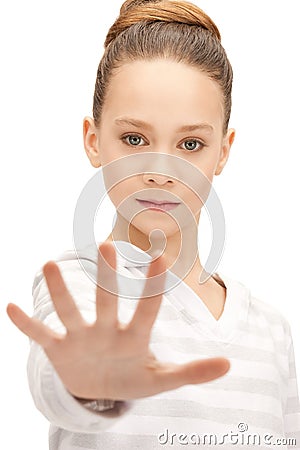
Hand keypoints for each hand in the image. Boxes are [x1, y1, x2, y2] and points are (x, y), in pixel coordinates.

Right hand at [7, 242, 229, 400]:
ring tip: (49, 265)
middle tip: (109, 245)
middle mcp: (106, 329)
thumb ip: (191, 371)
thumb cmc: (132, 378)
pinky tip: (9, 307)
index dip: (154, 285)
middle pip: (107, 301)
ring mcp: (81, 338)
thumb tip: (229, 363)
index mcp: (134, 337)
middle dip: (108, 277)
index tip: (161, 255)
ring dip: (60, 291)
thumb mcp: (161, 380)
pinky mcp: (59, 350)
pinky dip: (26, 324)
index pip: (147, 308)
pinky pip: (40, 335)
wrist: (101, 389)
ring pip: (69, 311)